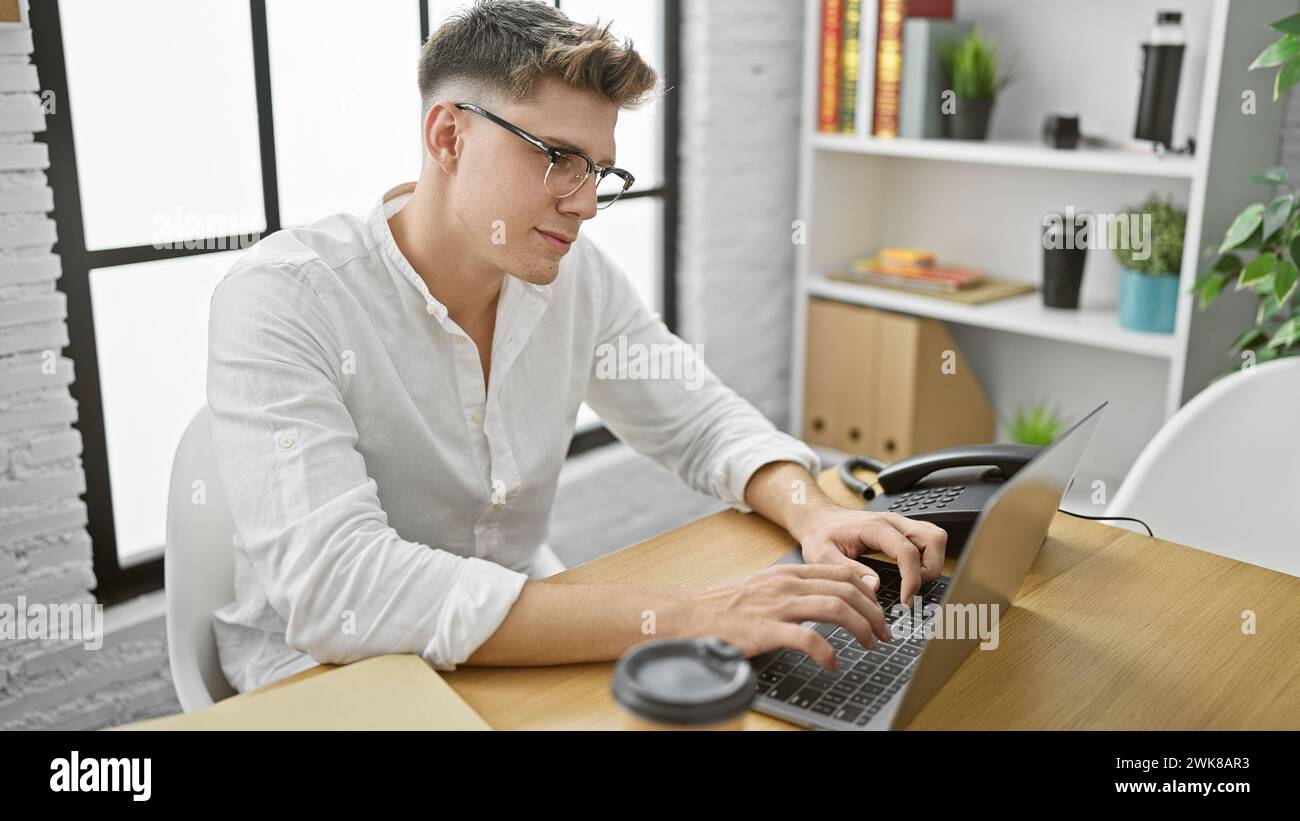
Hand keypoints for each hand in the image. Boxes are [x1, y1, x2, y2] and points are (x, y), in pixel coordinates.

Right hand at [670, 564, 891, 669]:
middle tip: (883, 632)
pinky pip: (809, 640)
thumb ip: (792, 588)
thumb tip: (824, 596)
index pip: (841, 573)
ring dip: (861, 628)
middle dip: (873, 612)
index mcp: (787, 572)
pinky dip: (828, 653)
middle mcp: (786, 584)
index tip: (879, 609)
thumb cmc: (722, 606)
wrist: (687, 615)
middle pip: (846, 589)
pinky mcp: (766, 630)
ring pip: (836, 608)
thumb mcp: (762, 586)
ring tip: (870, 645)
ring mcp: (777, 606)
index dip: (868, 591)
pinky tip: (833, 664)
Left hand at [793, 502, 946, 604]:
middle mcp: (893, 522)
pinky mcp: (902, 530)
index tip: (905, 600)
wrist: (818, 519)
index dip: (912, 579)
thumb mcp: (822, 556)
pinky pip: (927, 541)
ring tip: (912, 582)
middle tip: (910, 590)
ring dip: (932, 563)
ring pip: (936, 538)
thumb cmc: (820, 534)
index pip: (908, 551)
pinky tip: (910, 574)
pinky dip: (927, 559)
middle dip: (930, 570)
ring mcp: (901, 524)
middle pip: (934, 539)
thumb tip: (875, 585)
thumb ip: (849, 570)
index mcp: (875, 527)